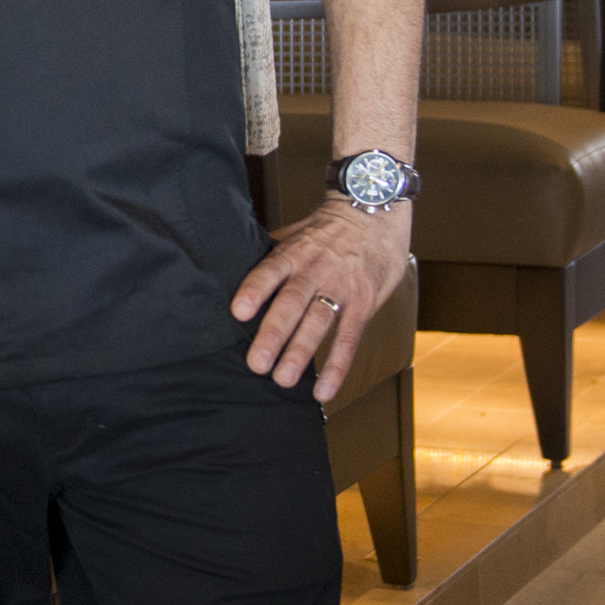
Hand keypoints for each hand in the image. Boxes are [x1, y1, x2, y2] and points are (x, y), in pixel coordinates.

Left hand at [231, 198, 405, 399]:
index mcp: (293, 254)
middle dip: (274, 334)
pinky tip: (323, 390)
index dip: (254, 290)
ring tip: (283, 379)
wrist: (375, 214)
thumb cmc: (327, 230)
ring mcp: (340, 288)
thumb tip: (229, 265)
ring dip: (300, 353)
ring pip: (319, 323)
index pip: (270, 271)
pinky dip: (337, 366)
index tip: (238, 311)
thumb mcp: (295, 234)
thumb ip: (269, 254)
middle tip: (257, 364)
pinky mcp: (363, 304)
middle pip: (292, 304)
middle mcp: (315, 271)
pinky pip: (349, 338)